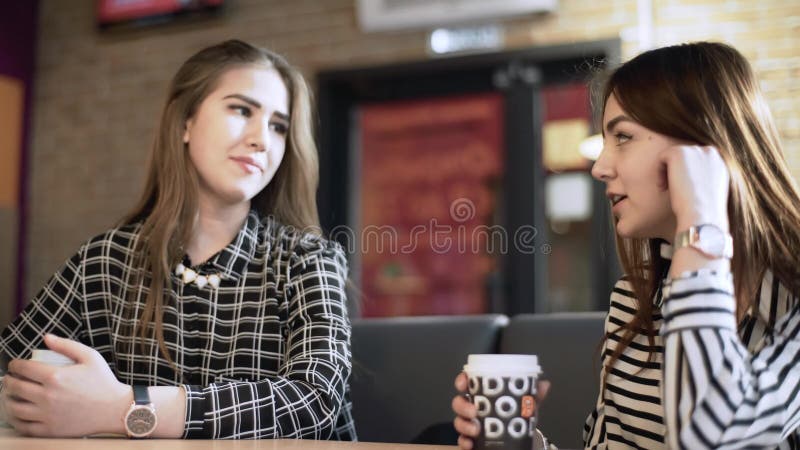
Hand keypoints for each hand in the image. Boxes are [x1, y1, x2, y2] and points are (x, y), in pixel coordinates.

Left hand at [2, 334, 130, 436]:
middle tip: (10, 378)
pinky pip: (24, 426)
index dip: (14, 365)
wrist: (114, 409)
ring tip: (10, 395)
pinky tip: (17, 414)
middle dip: (8, 381)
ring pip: (15, 408)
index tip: (14, 365)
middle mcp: (48, 396)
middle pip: (15, 387)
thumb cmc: (104, 382)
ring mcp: (47, 415)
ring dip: (8, 399)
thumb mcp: (90, 357)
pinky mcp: (50, 430)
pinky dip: (15, 420)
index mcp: (56, 377)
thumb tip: (46, 337)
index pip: (24, 368)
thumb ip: (67, 345)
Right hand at [452, 372, 549, 449]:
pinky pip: (462, 440)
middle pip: (459, 402)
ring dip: (464, 424)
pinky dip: (464, 442)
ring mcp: (470, 424)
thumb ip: (533, 396)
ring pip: (458, 421)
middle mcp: (473, 408)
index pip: (466, 383)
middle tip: (473, 411)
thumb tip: (544, 385)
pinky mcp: (470, 440)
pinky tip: (470, 443)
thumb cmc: (516, 418)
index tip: (464, 384)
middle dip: (462, 405)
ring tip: (475, 430)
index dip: (461, 381)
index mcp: (483, 395)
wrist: (518, 441)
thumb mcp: (526, 406)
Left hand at [658, 145, 729, 232]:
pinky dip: (659, 171)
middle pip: (686, 157)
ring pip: (673, 156)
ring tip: (668, 189)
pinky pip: (661, 157)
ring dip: (668, 172)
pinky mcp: (679, 152)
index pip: (699, 160)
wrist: (703, 215)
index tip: (685, 188)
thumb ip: (705, 179)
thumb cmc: (705, 211)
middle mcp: (710, 152)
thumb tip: (691, 178)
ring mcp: (694, 151)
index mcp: (721, 163)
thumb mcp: (711, 192)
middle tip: (674, 190)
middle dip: (678, 171)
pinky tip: (664, 187)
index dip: (688, 173)